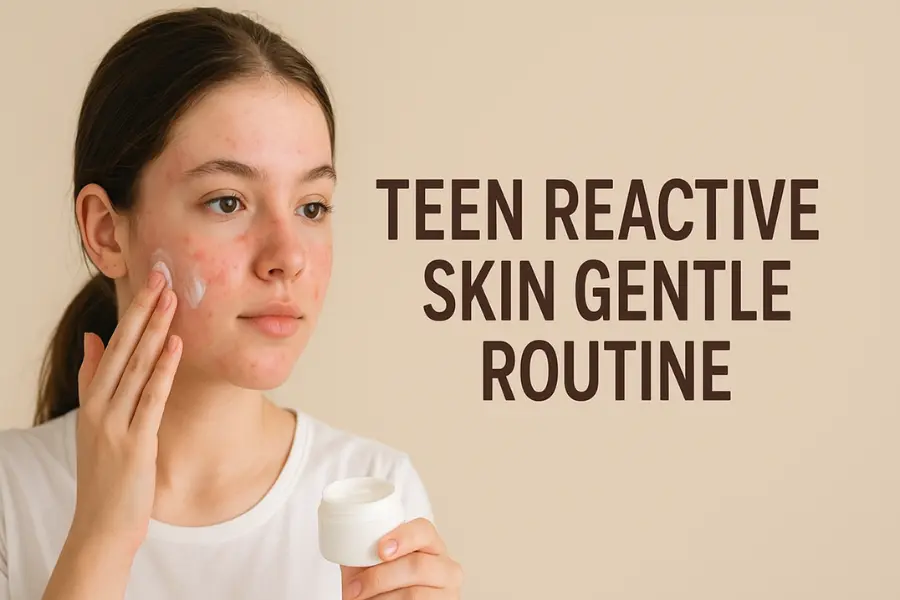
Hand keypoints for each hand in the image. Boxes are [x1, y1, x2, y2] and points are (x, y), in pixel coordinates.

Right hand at [68, 265, 181, 554]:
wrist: (103, 525)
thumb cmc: (107, 473)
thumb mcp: (96, 422)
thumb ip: (94, 379)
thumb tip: (95, 337)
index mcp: (93, 399)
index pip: (113, 345)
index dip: (132, 312)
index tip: (149, 282)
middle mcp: (100, 407)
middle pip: (123, 348)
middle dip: (143, 310)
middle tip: (162, 275)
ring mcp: (115, 425)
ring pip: (137, 367)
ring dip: (155, 331)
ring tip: (172, 299)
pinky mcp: (134, 444)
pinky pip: (151, 399)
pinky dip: (163, 370)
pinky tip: (175, 345)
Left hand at [341, 518, 462, 598]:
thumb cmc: (384, 587)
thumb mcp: (375, 566)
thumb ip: (364, 549)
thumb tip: (341, 536)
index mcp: (430, 546)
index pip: (424, 530)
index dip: (403, 536)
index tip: (380, 550)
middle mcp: (446, 567)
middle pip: (417, 565)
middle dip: (379, 578)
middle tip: (354, 590)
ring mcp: (447, 593)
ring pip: (414, 594)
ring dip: (382, 599)